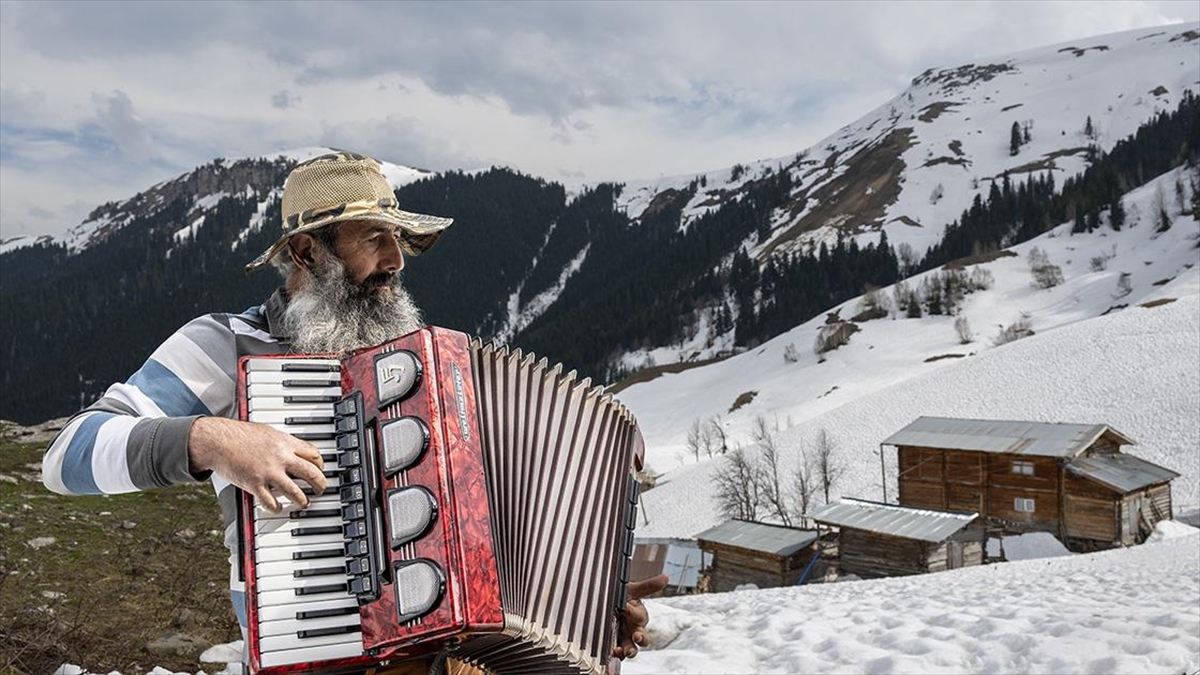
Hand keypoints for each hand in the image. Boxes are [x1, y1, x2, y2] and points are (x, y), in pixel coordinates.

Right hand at [188, 416, 325, 511]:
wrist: (217, 440)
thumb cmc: (238, 434)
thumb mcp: (267, 432)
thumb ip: (282, 442)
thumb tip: (294, 449)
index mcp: (285, 443)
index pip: (313, 454)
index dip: (320, 464)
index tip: (320, 469)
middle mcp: (281, 458)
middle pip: (311, 473)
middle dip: (320, 484)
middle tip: (321, 489)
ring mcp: (269, 472)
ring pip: (296, 492)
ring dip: (303, 500)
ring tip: (304, 503)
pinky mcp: (255, 484)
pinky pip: (271, 502)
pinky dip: (277, 508)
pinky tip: (278, 508)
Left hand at [613, 574, 668, 659]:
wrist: (603, 602)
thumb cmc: (620, 597)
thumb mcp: (631, 590)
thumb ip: (647, 586)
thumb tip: (666, 577)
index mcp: (639, 616)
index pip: (641, 616)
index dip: (634, 612)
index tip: (625, 607)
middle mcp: (634, 629)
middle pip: (643, 637)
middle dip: (641, 638)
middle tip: (637, 636)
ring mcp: (625, 639)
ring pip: (632, 648)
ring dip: (630, 651)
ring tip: (625, 652)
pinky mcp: (616, 646)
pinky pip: (619, 654)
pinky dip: (617, 655)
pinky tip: (612, 653)